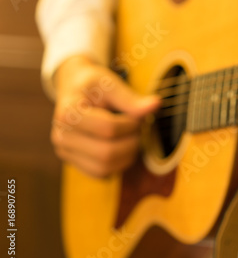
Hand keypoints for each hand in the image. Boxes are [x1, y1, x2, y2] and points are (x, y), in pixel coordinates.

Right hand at [51, 55, 159, 177]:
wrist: (75, 88)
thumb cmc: (94, 85)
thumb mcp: (110, 84)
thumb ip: (131, 98)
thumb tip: (156, 104)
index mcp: (68, 114)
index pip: (108, 129)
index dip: (131, 124)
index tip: (138, 115)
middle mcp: (61, 136)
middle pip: (107, 153)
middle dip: (131, 142)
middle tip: (138, 128)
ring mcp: (65, 152)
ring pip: (105, 168)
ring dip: (127, 155)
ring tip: (131, 137)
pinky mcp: (73, 163)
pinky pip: (102, 174)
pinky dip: (118, 164)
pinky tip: (122, 146)